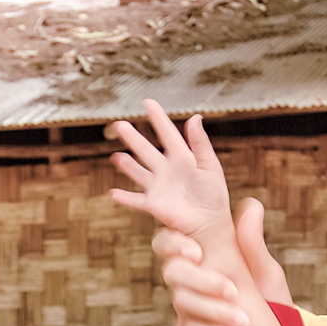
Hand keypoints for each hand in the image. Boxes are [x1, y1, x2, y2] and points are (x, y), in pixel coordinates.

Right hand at [109, 101, 235, 246]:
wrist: (211, 223)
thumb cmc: (213, 195)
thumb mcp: (210, 165)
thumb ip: (201, 143)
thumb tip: (195, 117)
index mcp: (182, 157)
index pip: (167, 134)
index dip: (158, 118)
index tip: (147, 102)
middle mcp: (166, 170)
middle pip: (146, 150)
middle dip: (133, 138)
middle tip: (119, 125)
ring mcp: (158, 187)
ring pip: (138, 172)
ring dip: (126, 165)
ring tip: (115, 156)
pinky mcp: (154, 205)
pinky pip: (136, 201)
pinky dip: (125, 198)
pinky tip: (113, 193)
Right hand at [153, 196, 292, 325]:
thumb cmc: (271, 305)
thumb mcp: (265, 272)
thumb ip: (251, 242)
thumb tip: (250, 203)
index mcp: (201, 262)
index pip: (170, 243)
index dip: (174, 243)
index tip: (197, 252)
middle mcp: (187, 286)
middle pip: (171, 272)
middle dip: (202, 281)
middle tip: (232, 291)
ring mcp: (185, 314)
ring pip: (182, 304)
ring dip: (216, 311)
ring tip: (246, 321)